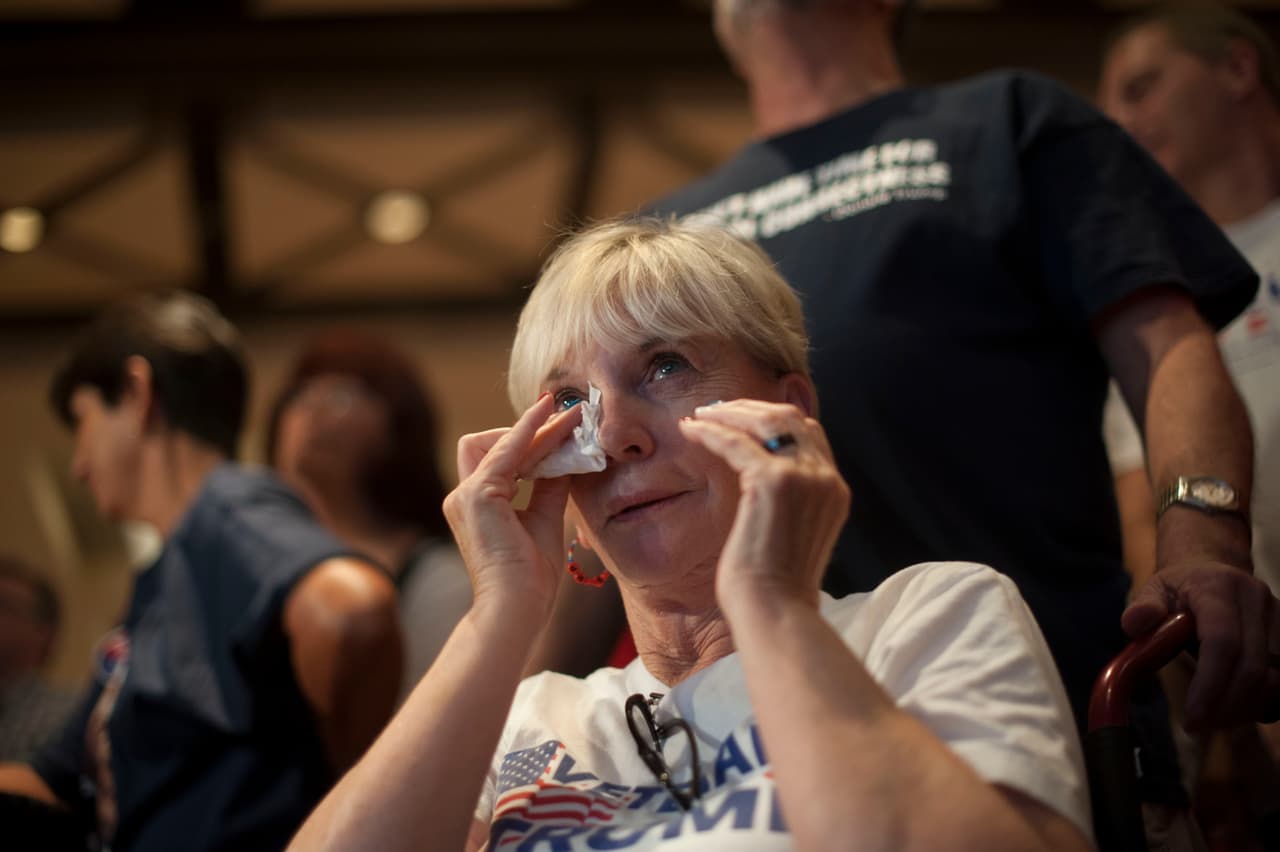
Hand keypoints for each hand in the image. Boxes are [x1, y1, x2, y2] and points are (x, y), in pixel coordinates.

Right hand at [443, 394, 582, 618]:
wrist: (518, 606)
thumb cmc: (532, 576)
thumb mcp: (544, 519)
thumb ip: (550, 486)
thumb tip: (567, 455)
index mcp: (477, 505)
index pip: (499, 459)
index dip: (528, 440)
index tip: (561, 424)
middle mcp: (464, 496)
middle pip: (490, 443)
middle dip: (530, 431)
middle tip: (571, 420)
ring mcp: (466, 495)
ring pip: (497, 442)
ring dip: (536, 429)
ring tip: (571, 422)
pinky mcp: (478, 495)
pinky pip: (506, 451)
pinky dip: (528, 431)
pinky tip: (550, 417)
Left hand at [678, 399, 849, 607]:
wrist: (776, 611)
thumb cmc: (775, 586)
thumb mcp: (795, 534)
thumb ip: (792, 503)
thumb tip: (761, 482)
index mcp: (835, 490)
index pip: (810, 433)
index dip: (773, 418)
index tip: (740, 417)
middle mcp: (825, 478)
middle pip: (791, 417)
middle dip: (751, 408)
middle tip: (716, 409)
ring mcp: (803, 477)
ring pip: (765, 421)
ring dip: (729, 413)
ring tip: (700, 415)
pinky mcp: (773, 482)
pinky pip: (736, 442)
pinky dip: (711, 431)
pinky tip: (690, 430)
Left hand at [1123, 559, 1279, 728]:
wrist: (1213, 570)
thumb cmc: (1179, 588)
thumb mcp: (1153, 590)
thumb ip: (1141, 608)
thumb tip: (1135, 625)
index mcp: (1217, 588)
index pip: (1223, 642)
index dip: (1211, 685)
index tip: (1193, 717)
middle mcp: (1255, 600)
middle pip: (1253, 667)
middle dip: (1227, 706)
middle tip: (1199, 725)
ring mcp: (1278, 617)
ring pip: (1277, 679)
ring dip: (1247, 708)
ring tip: (1215, 717)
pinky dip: (1265, 702)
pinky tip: (1238, 707)